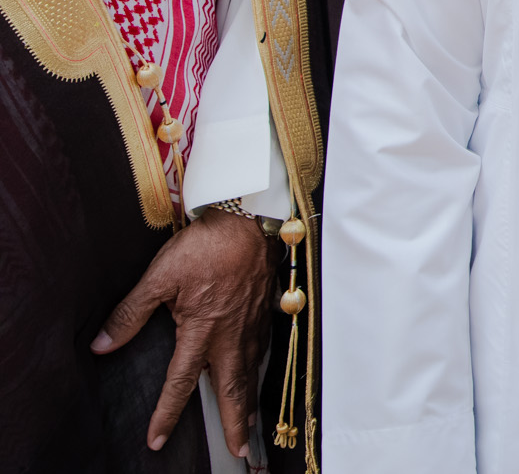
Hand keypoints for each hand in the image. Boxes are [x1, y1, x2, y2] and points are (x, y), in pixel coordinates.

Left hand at [93, 208, 273, 456]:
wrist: (248, 220)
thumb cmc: (205, 245)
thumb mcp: (160, 276)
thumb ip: (131, 313)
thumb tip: (103, 344)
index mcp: (202, 330)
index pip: (181, 382)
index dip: (167, 413)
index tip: (158, 438)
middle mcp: (230, 335)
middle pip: (232, 389)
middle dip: (234, 422)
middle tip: (239, 450)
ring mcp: (251, 325)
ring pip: (250, 373)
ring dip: (248, 403)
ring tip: (247, 426)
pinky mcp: (264, 312)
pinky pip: (262, 351)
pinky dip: (258, 373)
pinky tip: (254, 378)